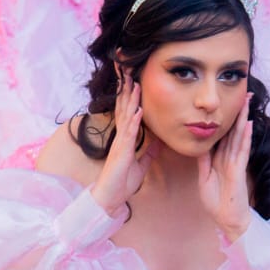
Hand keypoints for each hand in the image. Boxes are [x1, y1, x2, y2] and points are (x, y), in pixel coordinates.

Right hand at [91, 63, 159, 212]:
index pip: (126, 113)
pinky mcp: (121, 153)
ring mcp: (120, 144)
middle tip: (129, 71)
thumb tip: (159, 142)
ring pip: (125, 116)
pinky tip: (138, 110)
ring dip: (130, 100)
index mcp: (124, 139)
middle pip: (123, 108)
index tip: (133, 81)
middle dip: (126, 90)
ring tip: (134, 83)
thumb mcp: (140, 166)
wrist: (110, 199)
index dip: (129, 97)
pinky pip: (129, 134)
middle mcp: (120, 137)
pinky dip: (134, 121)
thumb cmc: (121, 183)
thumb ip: (148, 153)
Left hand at [198, 93, 253, 241]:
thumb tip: (201, 145)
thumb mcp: (205, 178)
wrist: (227, 219)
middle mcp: (230, 158)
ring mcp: (236, 163)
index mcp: (221, 159)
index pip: (224, 135)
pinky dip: (245, 137)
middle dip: (238, 112)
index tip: (227, 104)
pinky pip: (242, 150)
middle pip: (234, 131)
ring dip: (243, 118)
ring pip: (239, 136)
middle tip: (244, 93)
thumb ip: (204, 161)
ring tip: (247, 100)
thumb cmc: (217, 202)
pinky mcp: (238, 170)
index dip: (225, 119)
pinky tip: (248, 123)